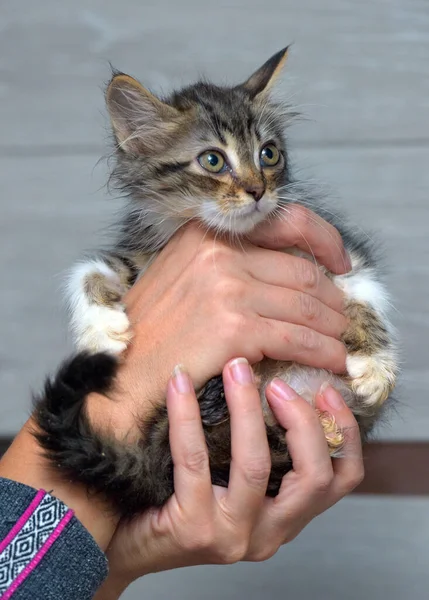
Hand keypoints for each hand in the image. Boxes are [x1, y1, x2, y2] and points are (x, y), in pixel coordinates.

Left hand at [94, 358, 362, 598]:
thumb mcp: (234, 478)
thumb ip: (263, 448)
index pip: (341, 480)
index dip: (345, 432)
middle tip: (277, 381)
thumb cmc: (181, 499)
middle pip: (315, 477)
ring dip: (248, 408)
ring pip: (256, 465)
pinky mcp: (193, 529)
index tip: (327, 389)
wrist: (128, 543)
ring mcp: (232, 535)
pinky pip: (195, 461)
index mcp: (287, 517)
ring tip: (236, 368)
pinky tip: (179, 384)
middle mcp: (269, 533)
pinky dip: (188, 415)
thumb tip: (282, 381)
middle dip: (302, 419)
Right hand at [98, 207, 349, 431]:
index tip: (342, 263)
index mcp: (208, 233)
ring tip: (342, 342)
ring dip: (333, 327)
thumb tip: (286, 268)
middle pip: (303, 270)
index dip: (327, 241)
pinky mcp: (234, 328)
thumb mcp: (184, 274)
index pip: (288, 220)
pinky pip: (297, 338)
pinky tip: (334, 361)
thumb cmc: (153, 329)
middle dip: (333, 297)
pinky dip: (323, 351)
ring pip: (305, 306)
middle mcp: (219, 253)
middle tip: (343, 316)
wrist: (123, 372)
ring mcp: (227, 289)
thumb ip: (230, 261)